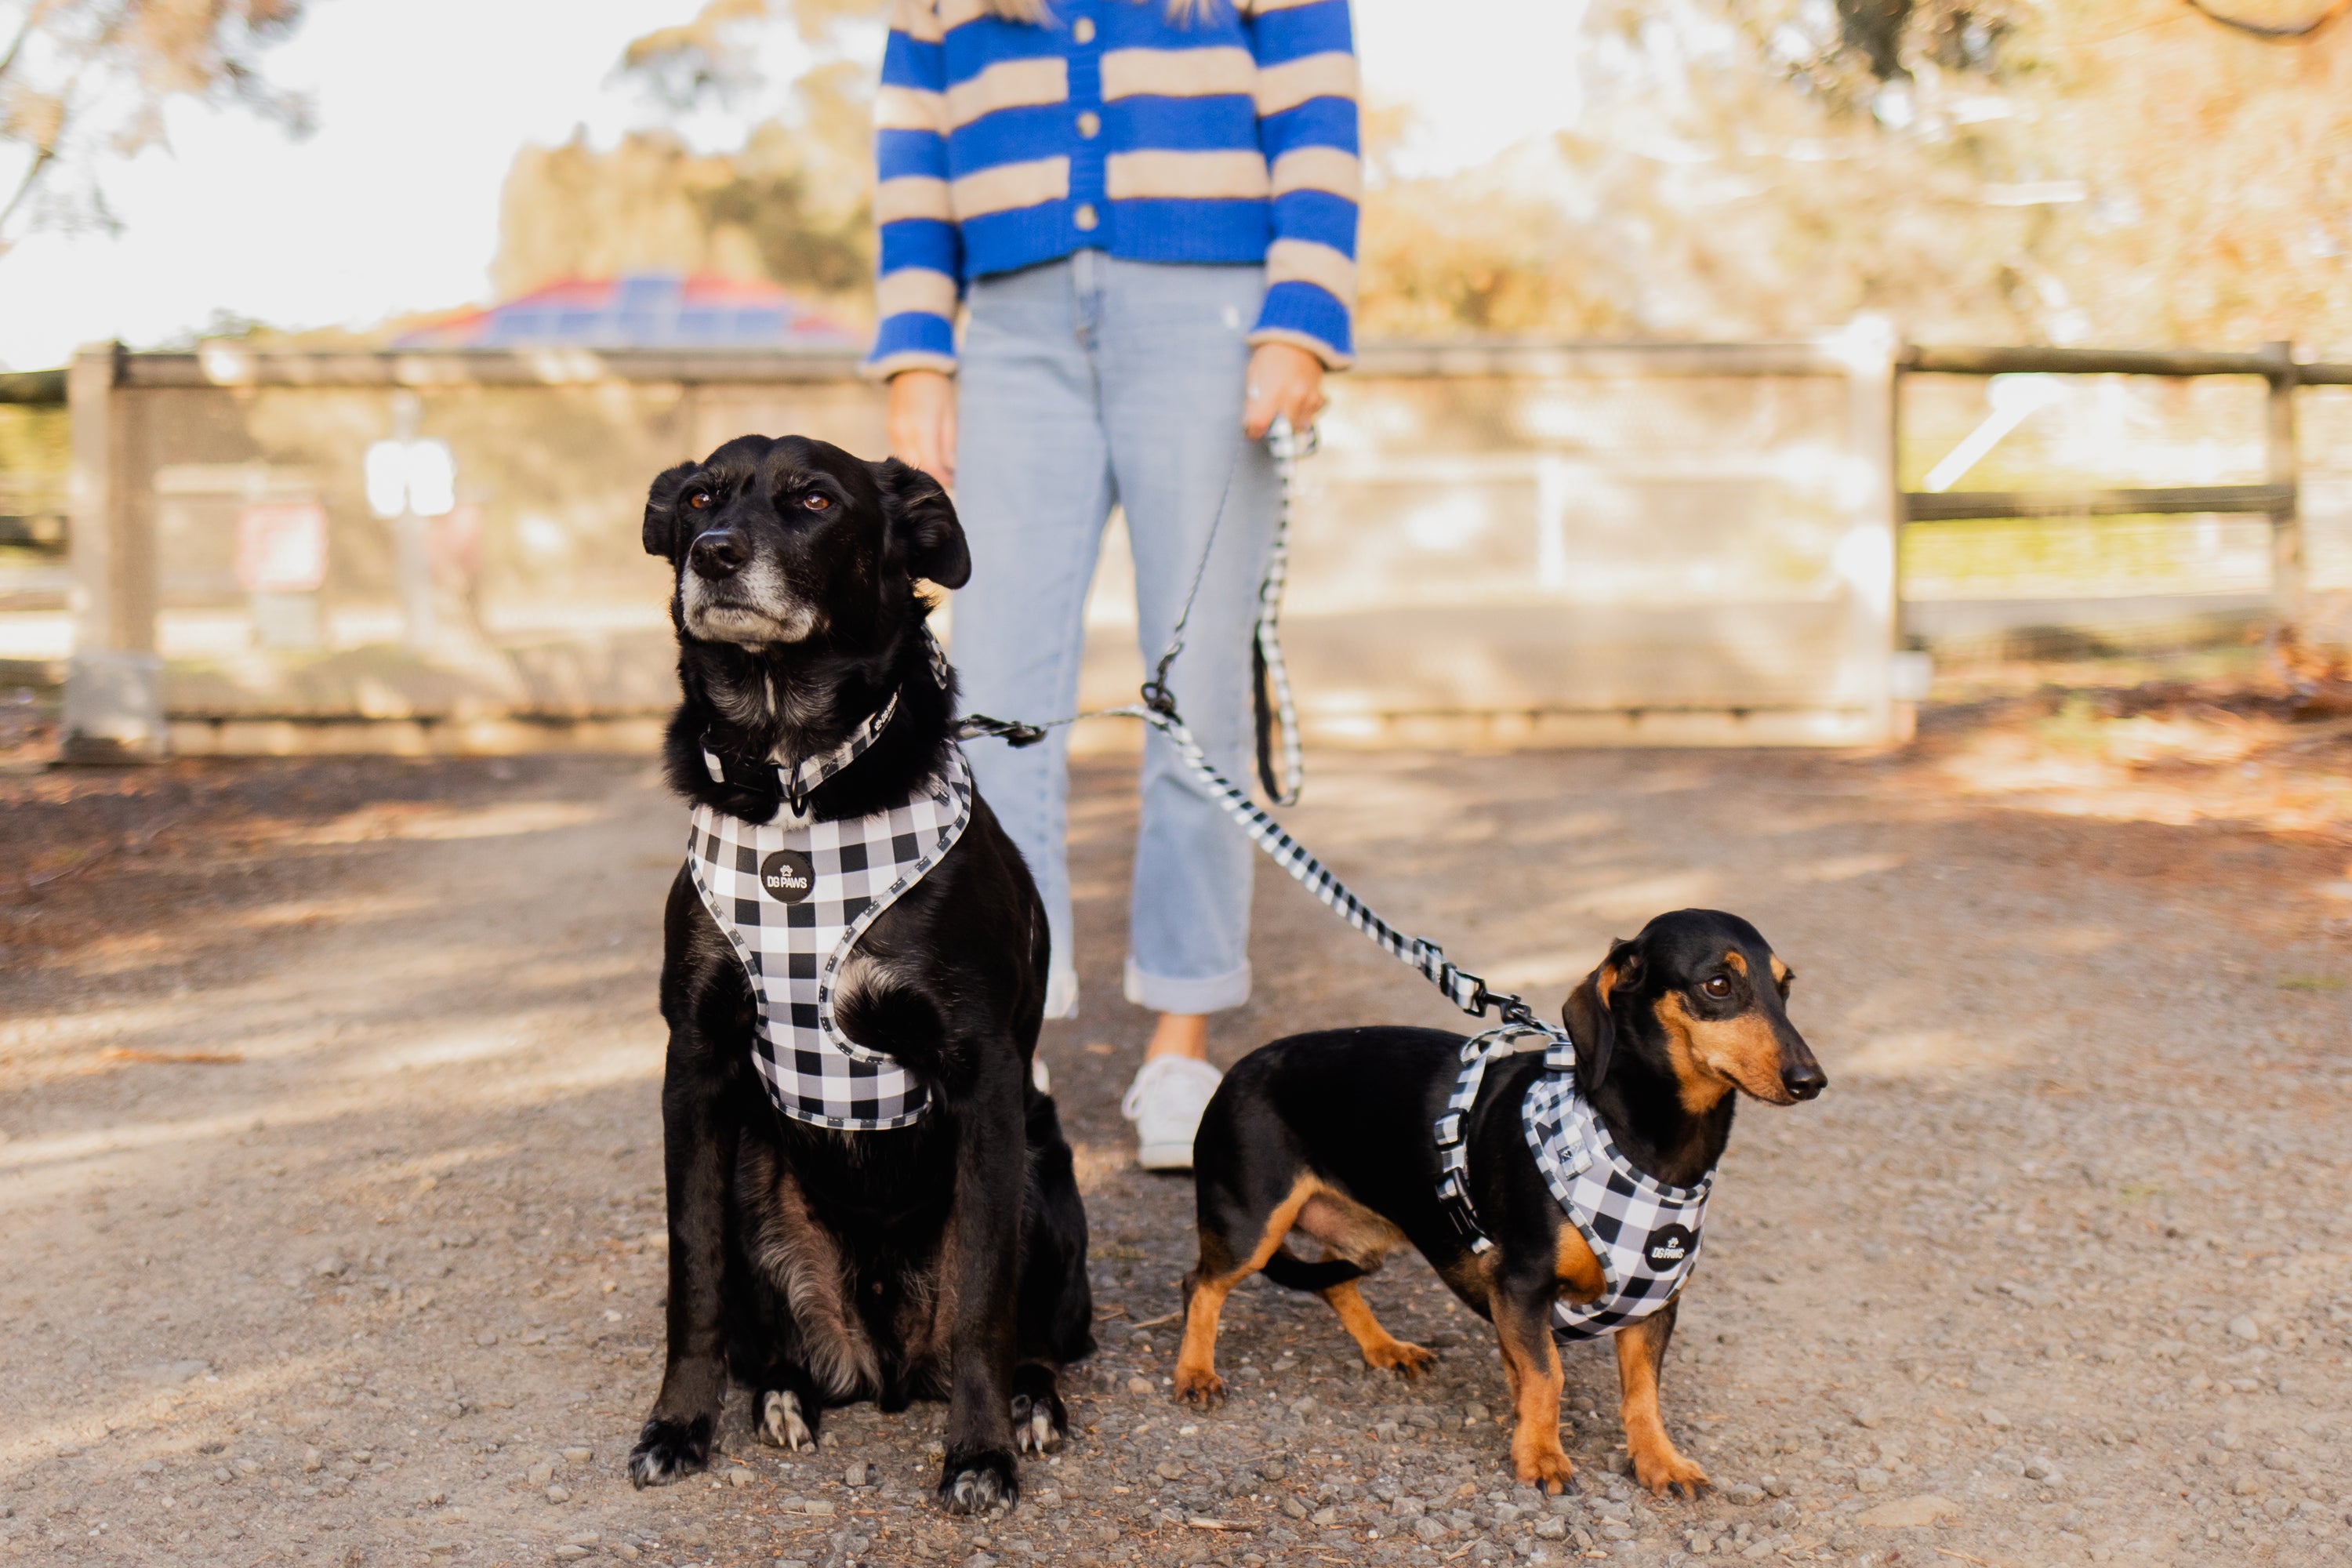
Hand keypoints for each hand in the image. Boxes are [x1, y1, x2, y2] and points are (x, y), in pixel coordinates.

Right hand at [886, 369, 957, 485]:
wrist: (913, 368)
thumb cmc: (938, 390)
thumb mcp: (950, 417)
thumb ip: (948, 447)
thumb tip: (951, 473)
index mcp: (922, 430)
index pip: (930, 467)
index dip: (941, 480)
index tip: (953, 486)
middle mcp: (904, 434)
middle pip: (917, 469)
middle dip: (932, 478)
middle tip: (948, 482)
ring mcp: (894, 433)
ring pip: (908, 463)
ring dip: (922, 469)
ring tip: (939, 471)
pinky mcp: (890, 431)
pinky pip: (901, 453)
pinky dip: (914, 458)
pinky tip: (925, 457)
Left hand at [1243, 341, 1325, 441]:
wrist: (1299, 338)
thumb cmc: (1272, 355)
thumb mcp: (1254, 374)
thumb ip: (1252, 401)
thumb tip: (1250, 423)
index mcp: (1272, 392)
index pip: (1259, 425)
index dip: (1253, 431)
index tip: (1251, 430)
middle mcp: (1292, 399)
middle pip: (1280, 432)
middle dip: (1272, 430)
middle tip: (1267, 419)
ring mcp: (1308, 400)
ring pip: (1296, 428)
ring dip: (1287, 424)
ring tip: (1282, 408)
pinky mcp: (1318, 399)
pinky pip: (1308, 418)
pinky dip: (1301, 415)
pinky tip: (1295, 401)